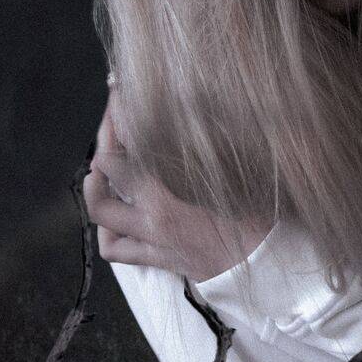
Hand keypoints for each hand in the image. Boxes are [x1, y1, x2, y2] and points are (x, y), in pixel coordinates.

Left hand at [84, 91, 273, 280]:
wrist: (267, 271)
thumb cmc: (262, 222)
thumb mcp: (241, 172)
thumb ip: (215, 139)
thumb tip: (196, 108)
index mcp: (170, 190)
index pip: (130, 140)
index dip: (119, 111)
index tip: (118, 90)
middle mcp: (153, 215)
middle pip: (106, 169)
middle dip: (105, 138)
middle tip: (112, 121)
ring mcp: (152, 238)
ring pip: (101, 212)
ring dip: (95, 186)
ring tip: (100, 169)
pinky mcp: (158, 258)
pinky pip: (116, 249)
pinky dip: (107, 232)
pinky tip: (112, 218)